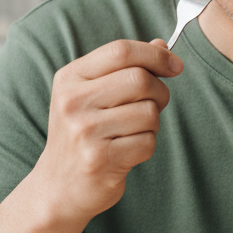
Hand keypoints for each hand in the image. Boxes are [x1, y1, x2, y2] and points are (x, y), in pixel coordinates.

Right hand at [32, 38, 181, 224]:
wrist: (57, 187)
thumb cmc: (82, 134)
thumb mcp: (91, 94)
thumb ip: (124, 68)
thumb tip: (162, 46)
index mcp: (70, 78)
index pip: (121, 51)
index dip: (156, 55)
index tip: (175, 66)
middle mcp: (73, 102)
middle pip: (140, 79)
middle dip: (159, 92)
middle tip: (153, 105)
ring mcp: (84, 131)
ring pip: (149, 112)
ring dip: (152, 123)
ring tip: (131, 132)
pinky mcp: (100, 159)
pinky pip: (147, 142)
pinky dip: (146, 146)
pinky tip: (127, 151)